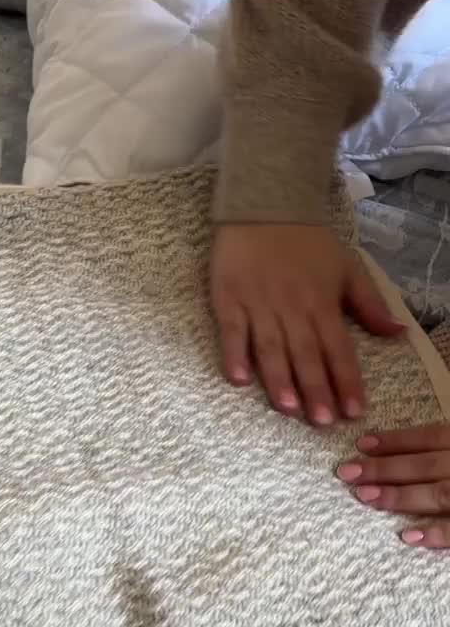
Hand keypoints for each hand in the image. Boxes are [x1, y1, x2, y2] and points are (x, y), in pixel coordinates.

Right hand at [211, 224, 403, 423]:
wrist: (264, 204)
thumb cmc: (307, 242)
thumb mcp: (347, 268)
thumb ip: (370, 305)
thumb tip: (398, 334)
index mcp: (322, 303)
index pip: (338, 348)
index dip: (346, 380)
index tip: (353, 410)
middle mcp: (292, 308)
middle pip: (305, 354)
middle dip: (315, 389)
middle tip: (322, 421)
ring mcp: (258, 306)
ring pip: (270, 348)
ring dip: (279, 379)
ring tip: (288, 408)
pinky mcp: (228, 301)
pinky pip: (231, 332)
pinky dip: (234, 355)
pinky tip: (239, 379)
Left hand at [337, 425, 449, 548]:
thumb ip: (445, 452)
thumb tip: (412, 455)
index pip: (432, 438)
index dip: (397, 440)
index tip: (361, 444)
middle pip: (426, 465)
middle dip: (385, 468)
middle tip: (347, 472)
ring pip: (439, 493)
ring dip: (400, 495)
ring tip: (364, 496)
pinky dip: (436, 533)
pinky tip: (407, 536)